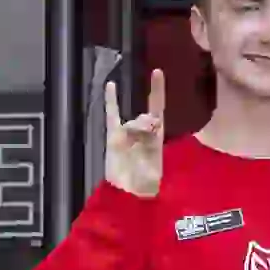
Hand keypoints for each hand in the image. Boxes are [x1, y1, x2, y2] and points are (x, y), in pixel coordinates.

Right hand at [100, 62, 164, 204]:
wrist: (126, 198)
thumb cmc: (145, 186)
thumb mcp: (155, 163)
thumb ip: (152, 141)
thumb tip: (149, 119)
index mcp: (156, 140)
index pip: (158, 110)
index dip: (158, 91)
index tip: (157, 72)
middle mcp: (143, 134)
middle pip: (147, 116)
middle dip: (149, 119)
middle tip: (150, 121)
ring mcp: (127, 135)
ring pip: (133, 121)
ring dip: (137, 128)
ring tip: (135, 141)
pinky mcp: (113, 139)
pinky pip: (111, 117)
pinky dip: (110, 102)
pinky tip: (110, 86)